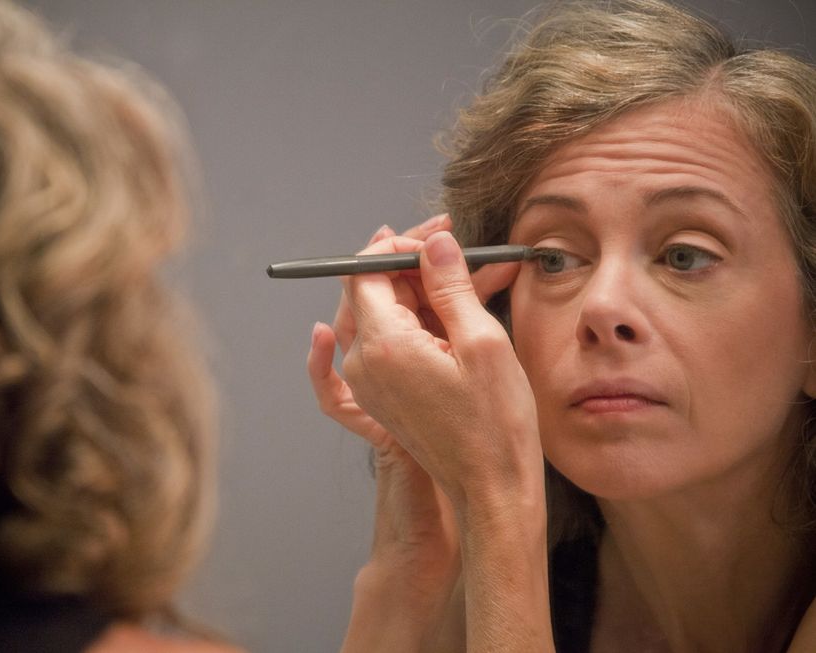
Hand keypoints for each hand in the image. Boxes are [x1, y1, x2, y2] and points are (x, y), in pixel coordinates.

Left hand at [341, 230, 540, 510]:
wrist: (490, 490)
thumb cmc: (495, 425)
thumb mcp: (482, 343)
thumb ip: (451, 285)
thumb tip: (433, 243)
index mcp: (383, 345)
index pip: (365, 271)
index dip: (399, 246)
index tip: (437, 238)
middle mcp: (363, 362)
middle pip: (371, 289)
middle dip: (413, 264)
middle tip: (457, 249)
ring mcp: (368, 381)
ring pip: (383, 313)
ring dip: (422, 291)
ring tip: (475, 278)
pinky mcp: (380, 393)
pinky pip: (387, 341)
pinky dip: (416, 320)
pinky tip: (450, 311)